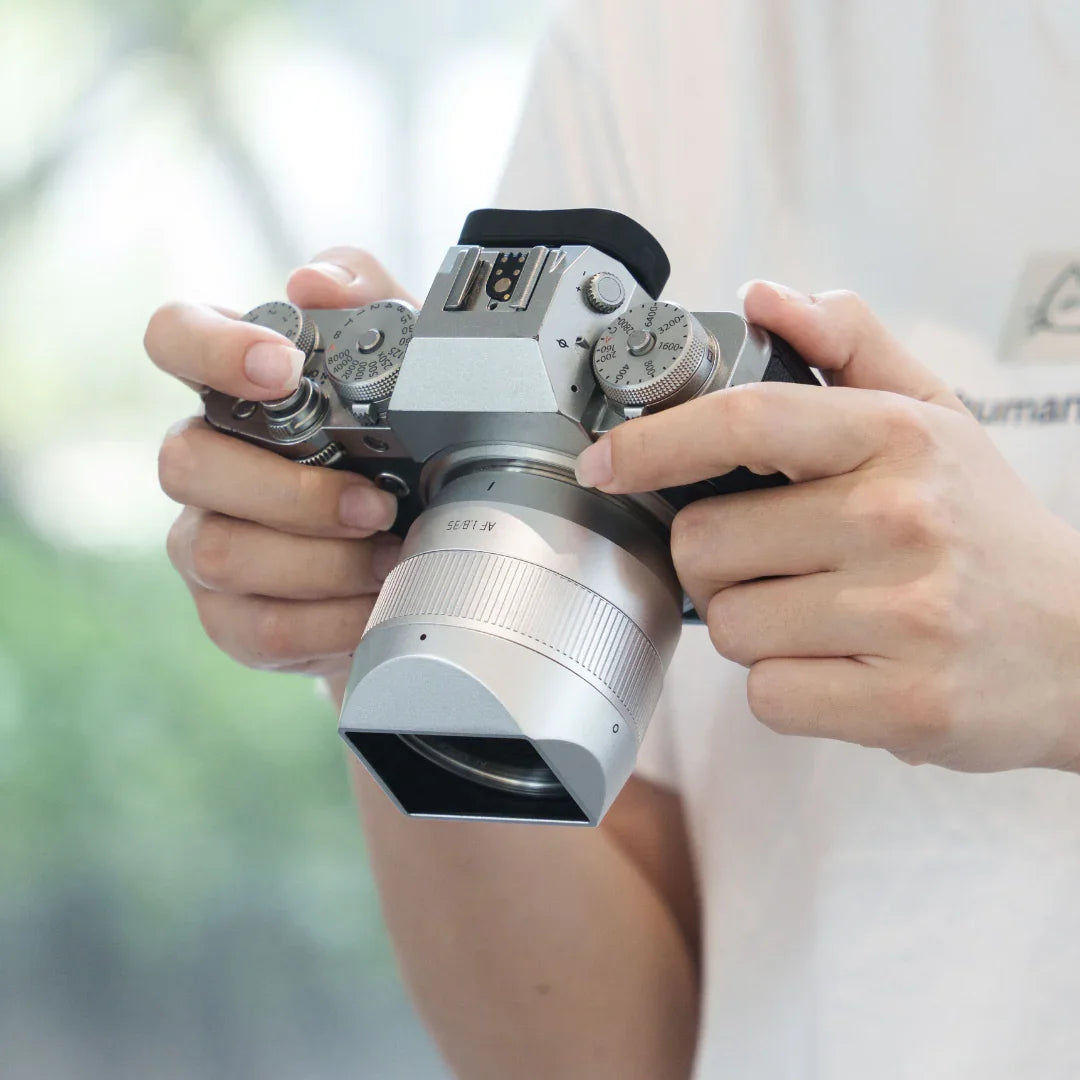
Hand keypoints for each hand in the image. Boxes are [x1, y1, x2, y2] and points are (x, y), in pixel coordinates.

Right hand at [146, 248, 414, 687]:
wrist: (420, 550)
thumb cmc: (403, 444)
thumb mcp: (412, 363)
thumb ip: (370, 297)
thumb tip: (312, 282)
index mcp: (237, 387)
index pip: (173, 337)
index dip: (210, 348)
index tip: (280, 369)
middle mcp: (205, 461)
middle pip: (184, 462)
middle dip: (291, 490)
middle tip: (377, 502)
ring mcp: (207, 541)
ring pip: (220, 552)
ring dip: (320, 561)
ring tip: (391, 555)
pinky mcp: (231, 617)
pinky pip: (259, 626)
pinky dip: (330, 621)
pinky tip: (374, 604)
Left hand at [574, 282, 1079, 772]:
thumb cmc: (988, 529)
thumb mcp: (938, 418)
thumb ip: (849, 348)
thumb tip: (764, 298)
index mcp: (897, 439)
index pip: (744, 423)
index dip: (653, 442)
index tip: (606, 461)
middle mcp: (899, 520)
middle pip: (707, 543)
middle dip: (715, 558)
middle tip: (771, 561)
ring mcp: (904, 616)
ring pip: (732, 626)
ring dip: (755, 625)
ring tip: (821, 614)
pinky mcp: (904, 703)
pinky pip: (770, 695)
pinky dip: (787, 685)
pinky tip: (840, 665)